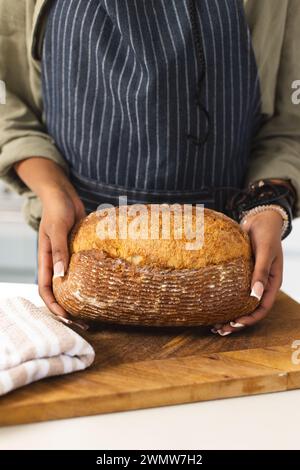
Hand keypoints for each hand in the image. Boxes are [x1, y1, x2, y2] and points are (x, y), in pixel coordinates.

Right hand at [38, 188, 85, 318]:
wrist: (64, 195)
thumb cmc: (56, 210)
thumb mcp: (56, 230)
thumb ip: (58, 251)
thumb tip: (60, 276)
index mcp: (45, 260)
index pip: (45, 289)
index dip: (53, 306)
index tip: (67, 318)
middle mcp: (56, 263)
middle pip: (60, 291)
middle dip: (69, 309)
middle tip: (86, 323)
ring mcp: (68, 258)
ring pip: (73, 283)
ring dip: (82, 298)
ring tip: (97, 312)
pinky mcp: (80, 252)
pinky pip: (85, 270)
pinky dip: (91, 280)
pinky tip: (105, 288)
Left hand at [212, 210, 283, 335]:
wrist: (259, 219)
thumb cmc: (266, 233)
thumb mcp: (264, 252)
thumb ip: (260, 272)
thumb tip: (255, 295)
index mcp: (271, 283)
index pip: (262, 308)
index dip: (249, 319)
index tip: (234, 324)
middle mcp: (261, 285)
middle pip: (249, 310)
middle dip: (236, 323)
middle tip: (218, 330)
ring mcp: (250, 280)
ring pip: (239, 303)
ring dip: (228, 315)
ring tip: (213, 325)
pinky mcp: (240, 274)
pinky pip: (232, 291)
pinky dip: (223, 300)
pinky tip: (211, 305)